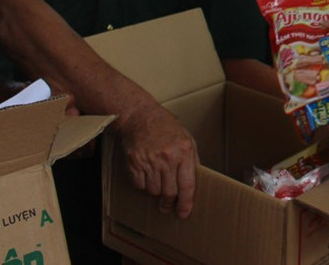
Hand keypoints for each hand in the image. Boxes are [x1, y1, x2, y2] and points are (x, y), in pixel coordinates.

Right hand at [115, 101, 198, 217]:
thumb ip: (191, 161)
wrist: (140, 116)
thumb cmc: (166, 127)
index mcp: (184, 151)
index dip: (186, 203)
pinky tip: (146, 174)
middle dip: (169, 204)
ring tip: (158, 182)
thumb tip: (194, 184)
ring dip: (156, 192)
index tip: (184, 213)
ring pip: (153, 191)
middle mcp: (167, 157)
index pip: (187, 184)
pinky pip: (139, 185)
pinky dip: (143, 185)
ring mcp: (149, 160)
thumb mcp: (187, 139)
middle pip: (169, 192)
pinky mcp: (134, 163)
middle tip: (168, 208)